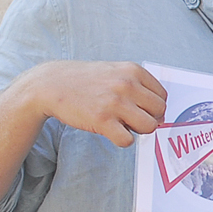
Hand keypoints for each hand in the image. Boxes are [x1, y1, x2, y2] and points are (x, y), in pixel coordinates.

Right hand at [20, 60, 167, 146]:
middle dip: (148, 118)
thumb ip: (138, 86)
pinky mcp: (102, 120)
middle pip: (159, 112)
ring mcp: (115, 102)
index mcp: (133, 71)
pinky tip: (110, 130)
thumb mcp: (115, 71)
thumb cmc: (86, 80)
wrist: (49, 84)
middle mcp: (127, 84)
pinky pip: (128, 140)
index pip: (163, 96)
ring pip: (149, 127)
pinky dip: (121, 140)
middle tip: (130, 118)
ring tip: (121, 124)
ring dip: (137, 130)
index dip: (153, 107)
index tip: (139, 109)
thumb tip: (161, 113)